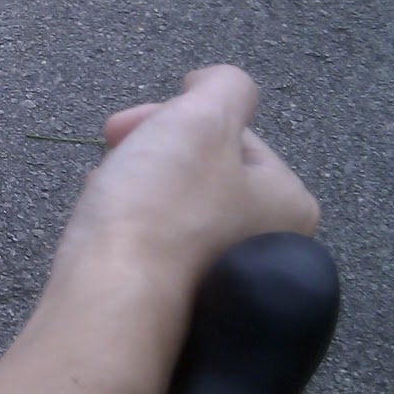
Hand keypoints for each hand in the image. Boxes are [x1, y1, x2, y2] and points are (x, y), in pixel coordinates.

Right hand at [58, 65, 319, 291]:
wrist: (115, 301)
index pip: (233, 138)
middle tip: (111, 150)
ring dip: (137, 186)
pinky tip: (104, 227)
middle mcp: (272, 249)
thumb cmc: (162, 208)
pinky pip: (159, 248)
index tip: (124, 125)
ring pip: (177, 209)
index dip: (174, 118)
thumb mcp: (200, 118)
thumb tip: (211, 86)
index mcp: (290, 205)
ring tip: (103, 189)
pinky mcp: (187, 309)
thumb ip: (223, 85)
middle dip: (153, 152)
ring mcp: (228, 285)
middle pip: (205, 172)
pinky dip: (131, 228)